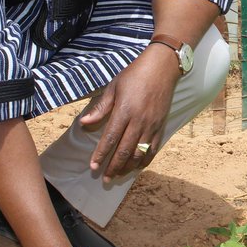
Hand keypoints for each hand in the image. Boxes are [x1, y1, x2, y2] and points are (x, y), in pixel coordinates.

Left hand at [80, 45, 179, 181]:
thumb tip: (84, 123)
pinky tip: (137, 166)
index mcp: (124, 111)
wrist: (162, 68)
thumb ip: (101, 108)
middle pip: (124, 150)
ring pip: (139, 153)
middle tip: (105, 178)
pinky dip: (145, 160)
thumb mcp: (113, 87)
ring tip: (118, 175)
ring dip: (128, 167)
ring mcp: (152, 125)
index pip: (110, 138)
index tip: (93, 167)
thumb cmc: (134, 75)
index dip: (101, 155)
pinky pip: (153, 149)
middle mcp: (139, 121)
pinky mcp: (161, 126)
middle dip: (113, 167)